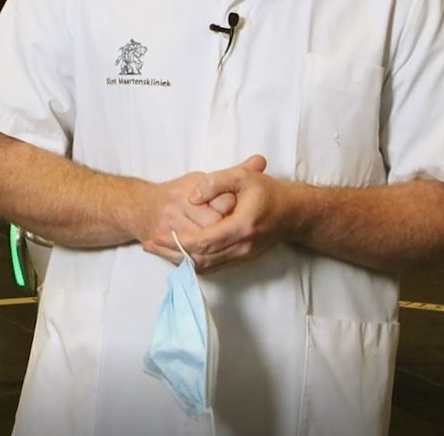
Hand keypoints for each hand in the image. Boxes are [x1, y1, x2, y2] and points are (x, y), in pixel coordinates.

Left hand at [151, 155, 285, 272]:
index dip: (177, 241)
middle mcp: (240, 247)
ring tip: (157, 250)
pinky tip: (178, 254)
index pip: (203, 242)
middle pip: (199, 259)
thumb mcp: (243, 177)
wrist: (294, 213)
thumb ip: (216, 182)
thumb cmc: (269, 192)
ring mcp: (241, 256)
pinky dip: (192, 262)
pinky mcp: (240, 259)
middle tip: (149, 244)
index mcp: (240, 228)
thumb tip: (193, 197)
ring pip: (204, 266)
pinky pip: (212, 266)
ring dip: (179, 260)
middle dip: (171, 253)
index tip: (158, 236)